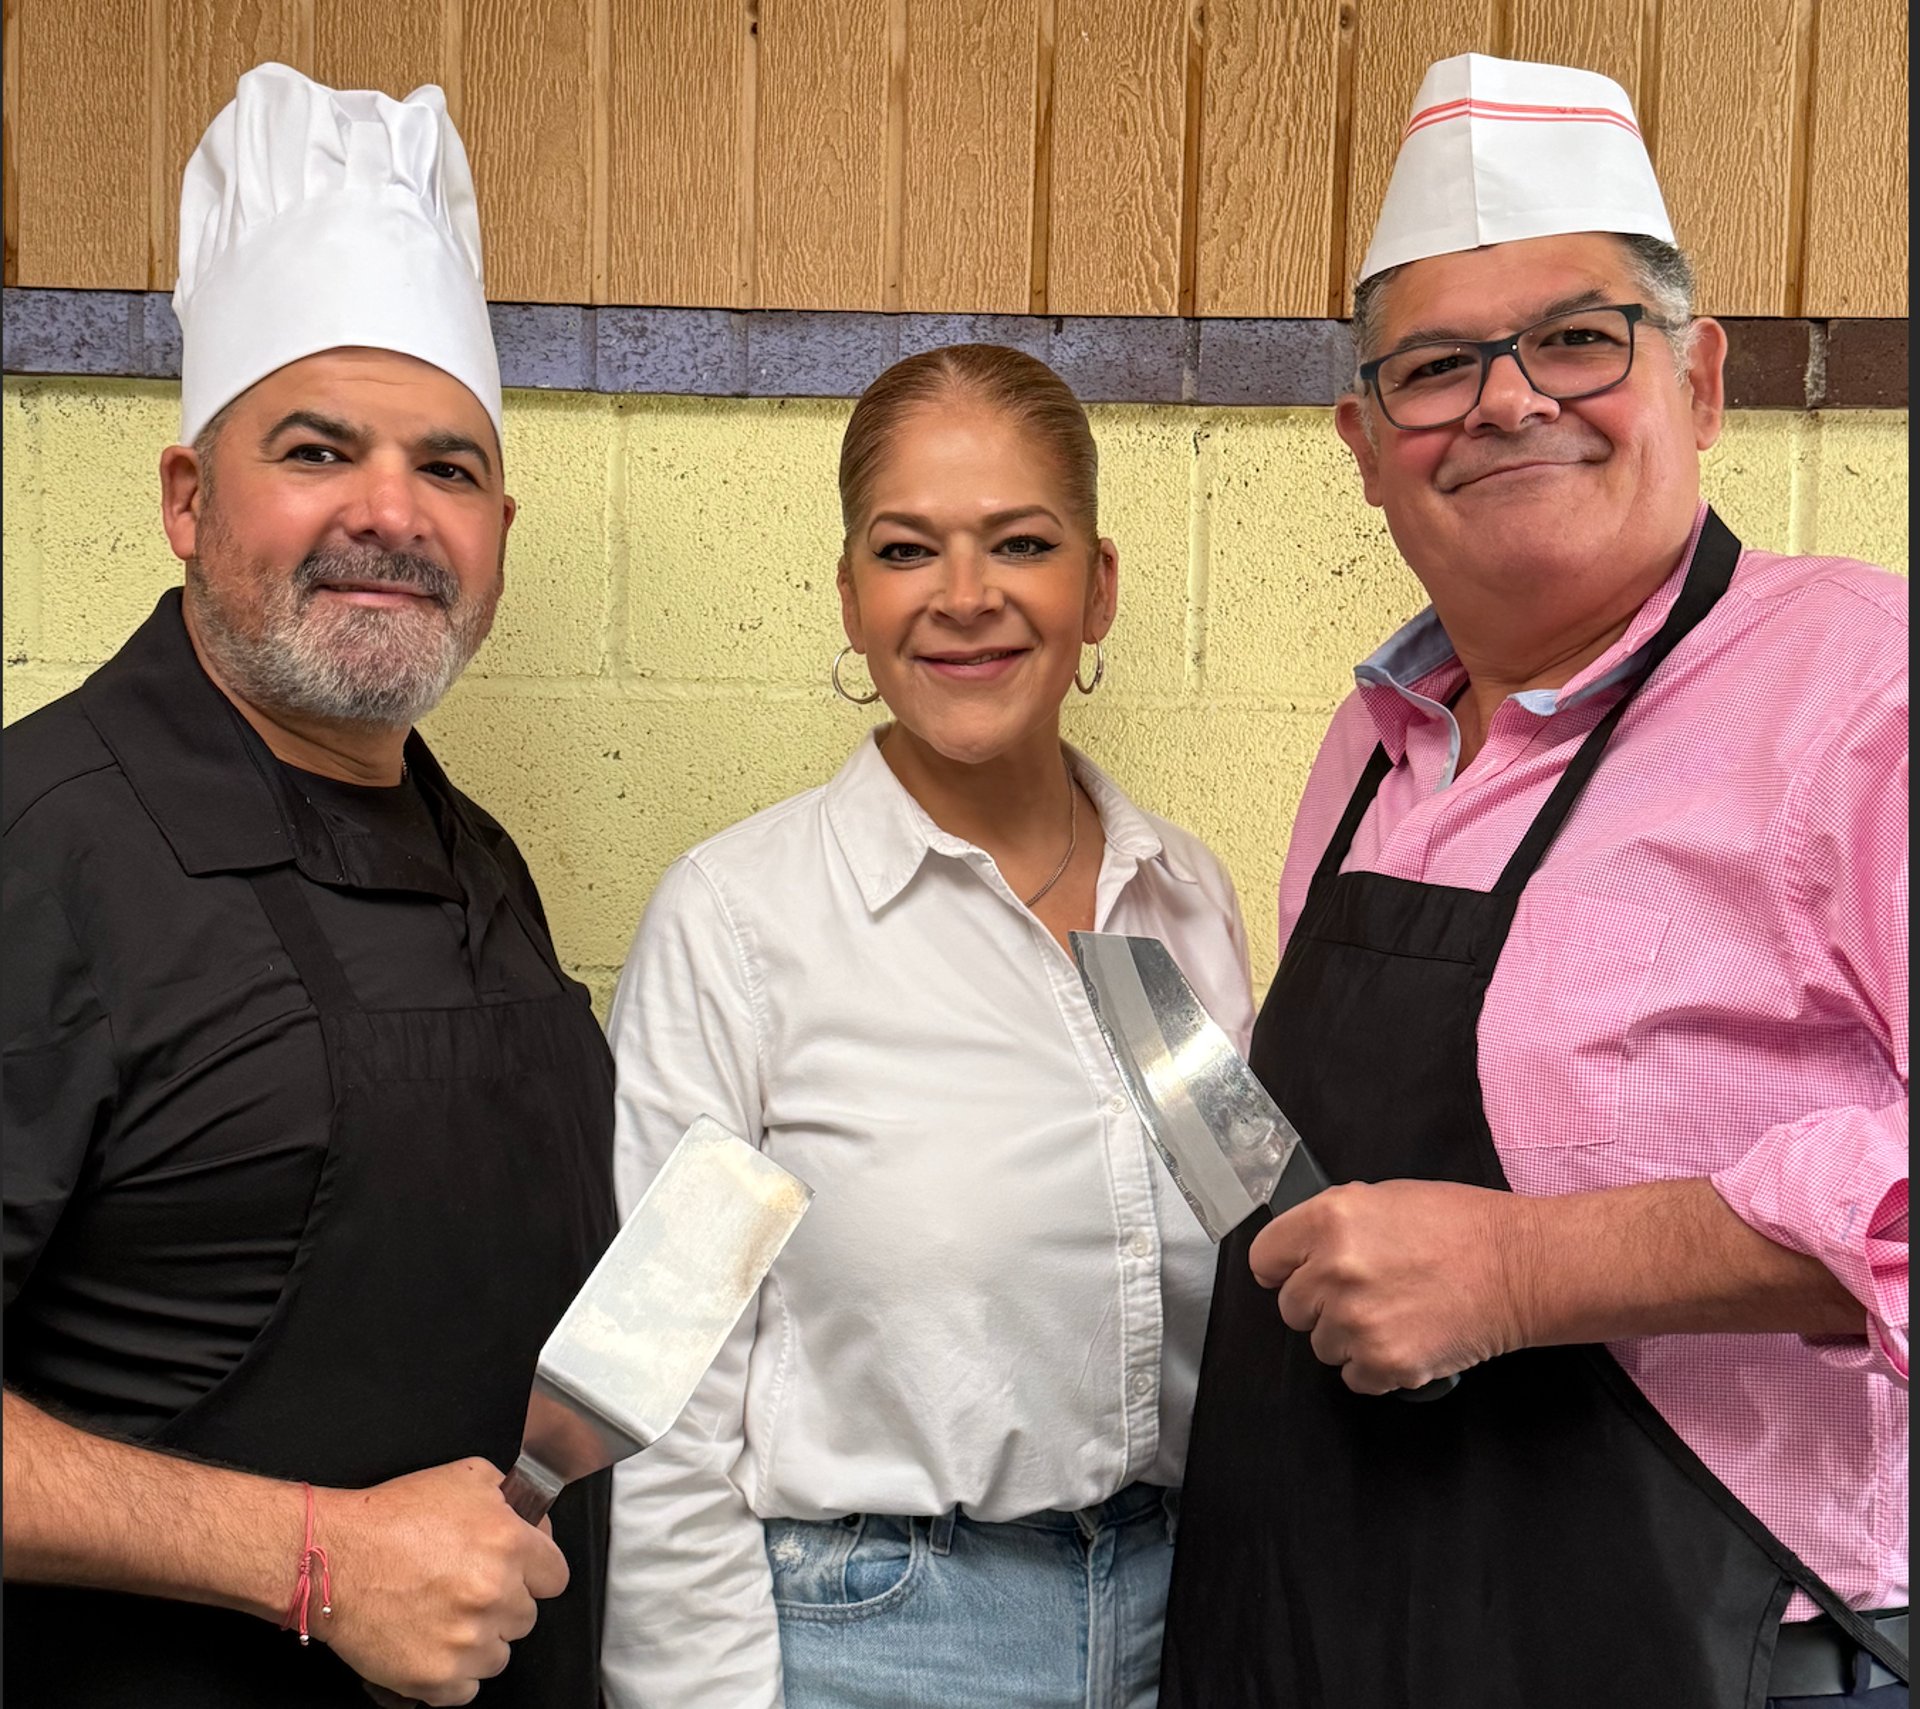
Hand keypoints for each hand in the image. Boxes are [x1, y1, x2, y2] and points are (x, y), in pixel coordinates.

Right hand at [312, 1459, 569, 1706]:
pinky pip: (466, 1689)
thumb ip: (511, 1496)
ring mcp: (466, 1642)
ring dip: (479, 1642)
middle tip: (466, 1590)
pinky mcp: (435, 1679)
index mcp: (509, 1544)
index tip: (518, 1574)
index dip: (535, 1573)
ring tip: (444, 1617)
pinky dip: (452, 1675)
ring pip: (498, 1656)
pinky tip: (431, 1646)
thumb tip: (534, 1518)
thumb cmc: (392, 1516)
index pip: (555, 1577)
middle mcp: (495, 1595)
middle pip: (525, 1618)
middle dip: (502, 1605)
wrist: (333, 1558)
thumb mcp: (466, 1477)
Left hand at [1248, 1180, 1539, 1394]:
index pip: (1264, 1258)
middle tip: (1366, 1292)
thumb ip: (1332, 1224)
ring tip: (1394, 1313)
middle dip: (1321, 1304)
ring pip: (1322, 1346)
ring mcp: (1357, 1320)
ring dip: (1350, 1337)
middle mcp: (1334, 1270)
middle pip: (1291, 1308)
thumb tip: (1299, 1250)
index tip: (1294, 1275)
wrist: (1520, 1267)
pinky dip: (1376, 1367)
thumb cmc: (1460, 1226)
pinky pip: (1354, 1377)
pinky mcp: (1385, 1362)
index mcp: (1328, 1221)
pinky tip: (1406, 1338)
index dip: (1281, 1268)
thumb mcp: (1382, 1198)